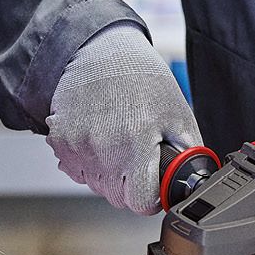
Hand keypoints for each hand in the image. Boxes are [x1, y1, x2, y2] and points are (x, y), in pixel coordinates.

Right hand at [45, 22, 200, 213]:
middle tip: (136, 155)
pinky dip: (87, 161)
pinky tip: (98, 137)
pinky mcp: (60, 140)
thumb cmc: (142, 79)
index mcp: (137, 141)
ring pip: (95, 185)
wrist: (101, 52)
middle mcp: (104, 147)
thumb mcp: (178, 113)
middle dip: (130, 184)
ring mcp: (78, 145)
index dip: (150, 196)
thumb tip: (194, 180)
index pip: (139, 201)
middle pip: (116, 197)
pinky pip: (75, 169)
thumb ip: (188, 152)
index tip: (152, 184)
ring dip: (108, 173)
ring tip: (117, 140)